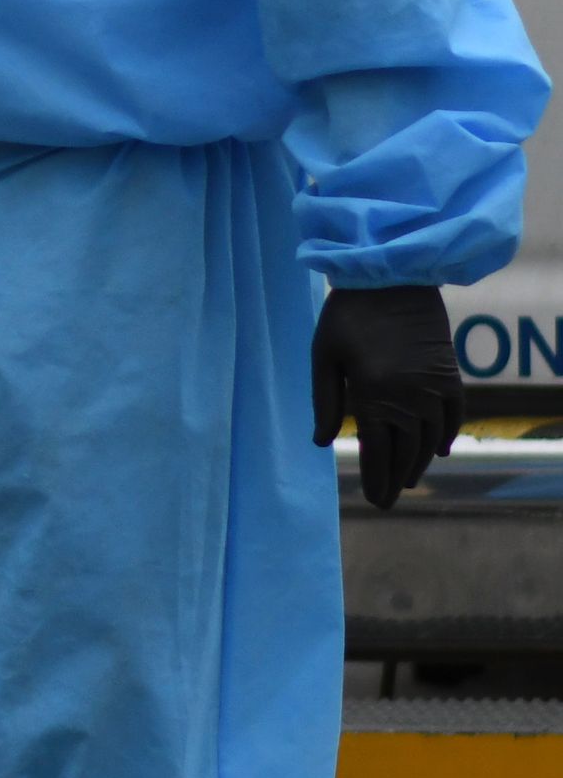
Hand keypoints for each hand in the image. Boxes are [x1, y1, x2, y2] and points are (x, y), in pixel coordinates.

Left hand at [313, 284, 463, 509]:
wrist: (389, 277)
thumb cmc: (347, 315)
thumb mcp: (323, 356)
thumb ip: (325, 402)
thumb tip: (323, 443)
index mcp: (374, 395)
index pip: (378, 452)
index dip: (376, 479)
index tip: (375, 500)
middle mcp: (410, 398)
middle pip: (406, 452)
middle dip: (396, 479)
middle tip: (387, 500)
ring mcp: (434, 388)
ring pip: (431, 439)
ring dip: (419, 462)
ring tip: (407, 480)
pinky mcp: (450, 375)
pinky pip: (454, 416)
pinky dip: (448, 436)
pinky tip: (438, 452)